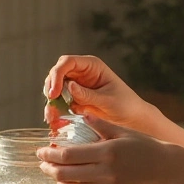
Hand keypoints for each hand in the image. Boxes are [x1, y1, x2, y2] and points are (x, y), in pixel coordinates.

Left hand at [36, 116, 178, 183]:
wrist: (163, 168)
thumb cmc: (142, 145)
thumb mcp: (121, 130)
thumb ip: (99, 123)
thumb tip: (78, 115)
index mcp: (106, 152)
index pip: (68, 155)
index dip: (49, 154)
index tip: (41, 151)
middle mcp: (106, 173)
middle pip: (65, 175)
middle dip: (49, 169)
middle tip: (44, 163)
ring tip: (57, 177)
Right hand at [42, 55, 159, 131]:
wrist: (132, 119)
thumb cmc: (125, 105)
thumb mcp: (107, 100)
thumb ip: (87, 94)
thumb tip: (68, 86)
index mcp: (91, 65)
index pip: (67, 62)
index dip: (57, 74)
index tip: (54, 92)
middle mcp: (81, 72)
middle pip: (57, 73)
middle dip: (51, 87)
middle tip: (51, 103)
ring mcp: (76, 85)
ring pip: (55, 88)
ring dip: (51, 102)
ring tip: (51, 117)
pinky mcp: (74, 99)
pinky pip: (59, 102)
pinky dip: (55, 110)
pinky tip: (54, 120)